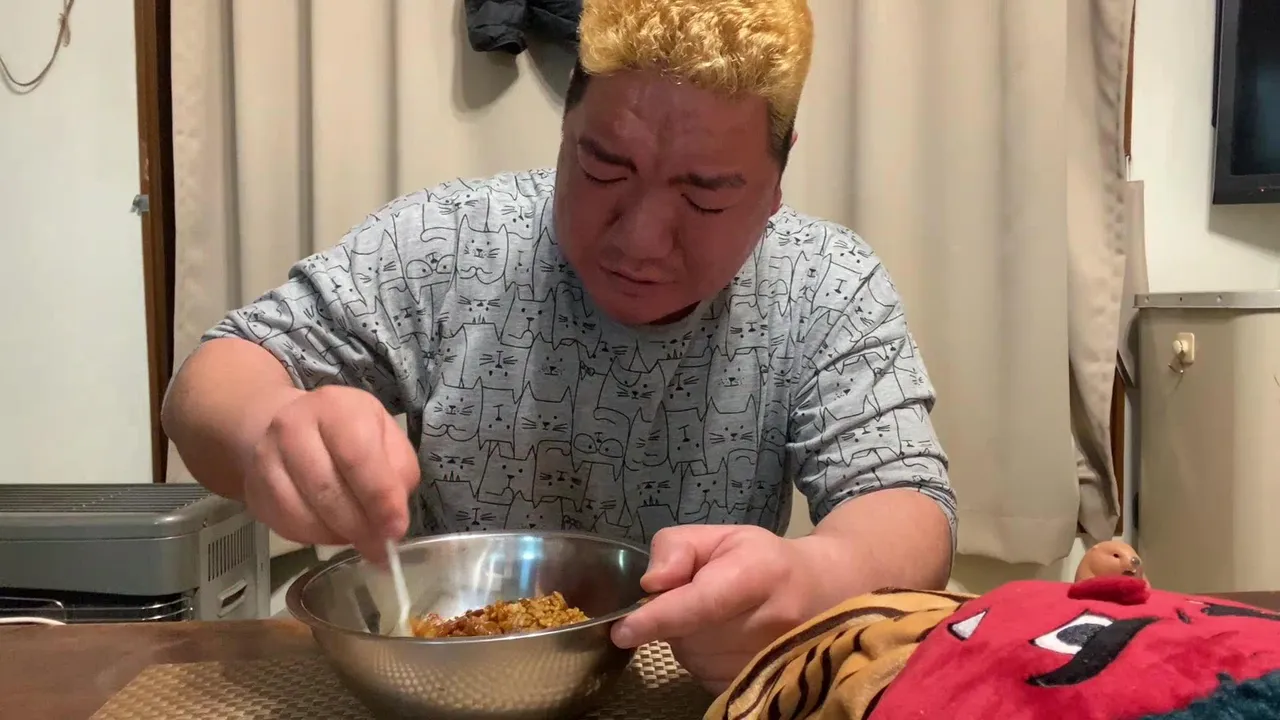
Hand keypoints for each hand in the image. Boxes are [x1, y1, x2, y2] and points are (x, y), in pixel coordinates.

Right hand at [241, 385, 419, 562]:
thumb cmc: (351, 435)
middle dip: (360, 525)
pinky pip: (287, 525)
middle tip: (380, 545)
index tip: (395, 529)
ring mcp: (267, 457)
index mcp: (336, 407)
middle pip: (328, 489)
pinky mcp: (254, 488)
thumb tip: (393, 521)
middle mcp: (294, 426)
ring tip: (360, 538)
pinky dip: (317, 537)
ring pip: (305, 513)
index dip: (380, 499)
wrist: (292, 428)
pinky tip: (334, 532)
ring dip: (339, 534)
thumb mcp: (386, 438)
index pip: (358, 457)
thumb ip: (397, 474)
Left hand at [610, 525, 822, 692]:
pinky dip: (703, 660)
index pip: (701, 603)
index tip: (623, 630)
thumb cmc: (763, 560)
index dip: (658, 618)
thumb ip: (677, 548)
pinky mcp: (765, 684)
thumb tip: (652, 584)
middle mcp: (771, 622)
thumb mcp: (720, 536)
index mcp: (760, 574)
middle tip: (692, 597)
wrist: (823, 592)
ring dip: (687, 641)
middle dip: (673, 619)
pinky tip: (722, 641)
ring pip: (696, 659)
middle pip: (691, 634)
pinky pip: (708, 677)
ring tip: (714, 618)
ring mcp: (772, 660)